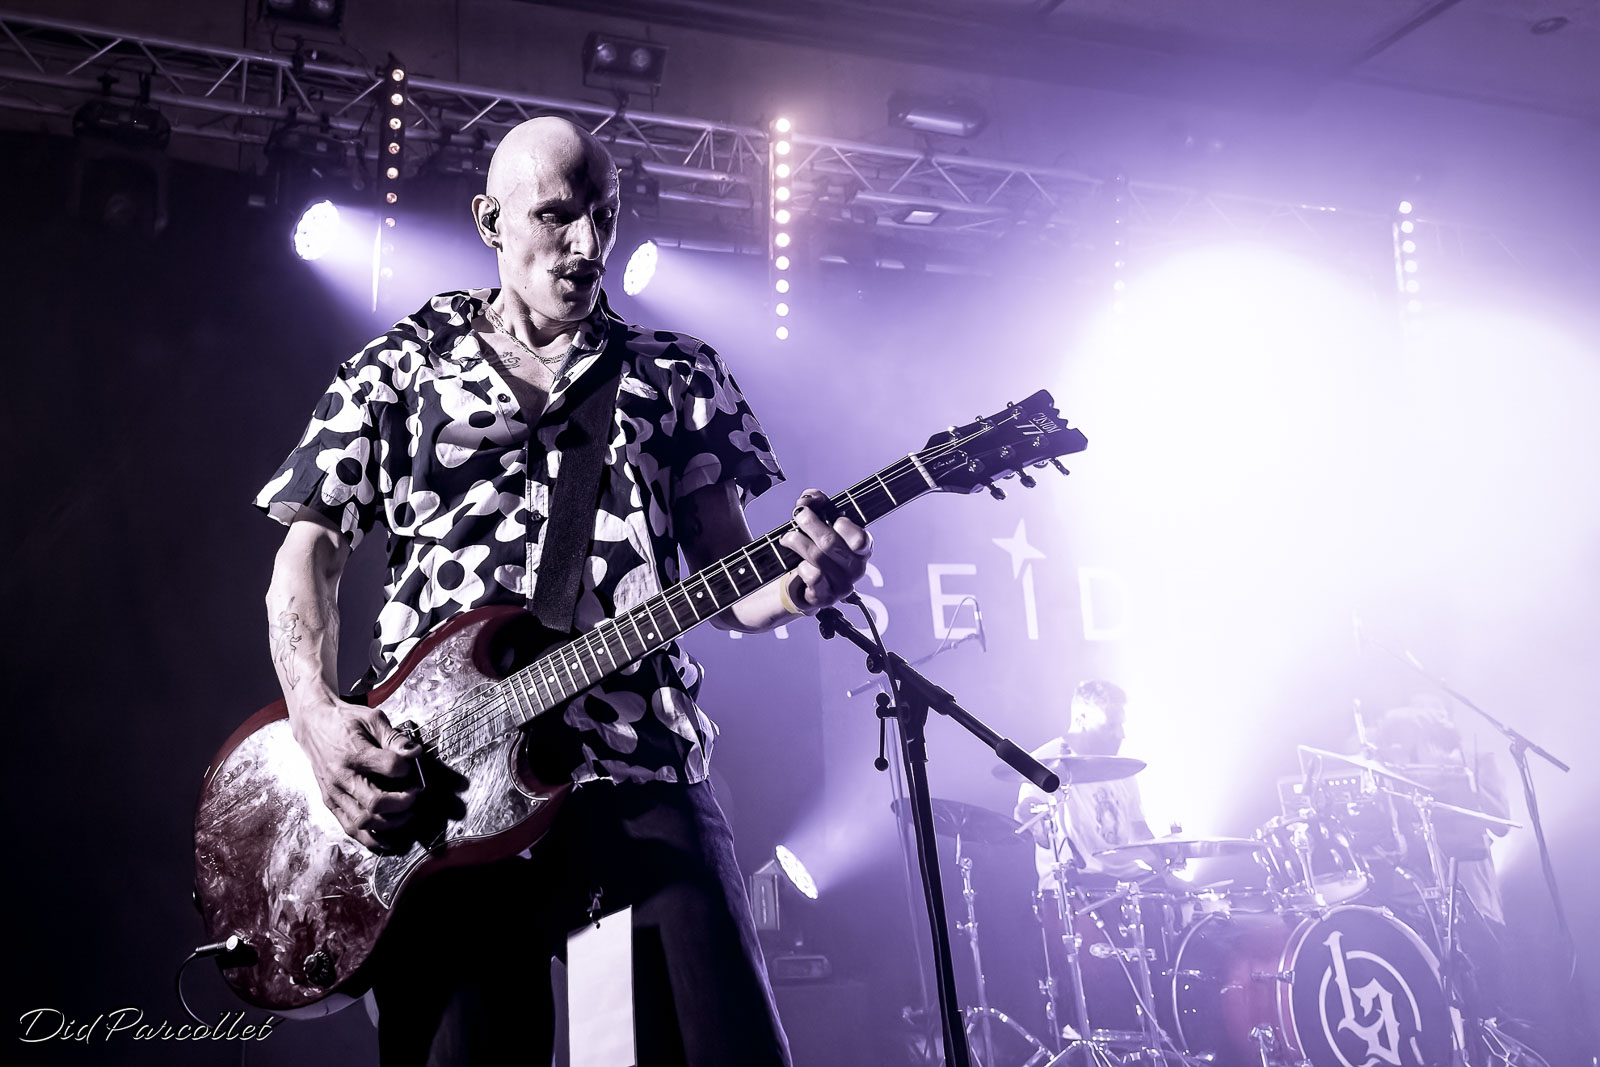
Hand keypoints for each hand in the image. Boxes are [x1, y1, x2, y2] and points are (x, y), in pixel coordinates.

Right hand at [292, 698, 421, 850]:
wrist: (313, 726)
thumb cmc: (345, 722)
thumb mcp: (372, 719)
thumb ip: (394, 737)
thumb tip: (415, 752)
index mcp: (354, 752)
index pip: (390, 767)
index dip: (407, 769)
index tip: (411, 766)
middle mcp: (341, 776)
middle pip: (375, 802)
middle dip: (403, 803)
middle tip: (415, 795)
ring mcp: (334, 793)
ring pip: (363, 821)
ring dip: (391, 824)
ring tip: (407, 815)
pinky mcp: (330, 803)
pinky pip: (350, 828)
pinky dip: (371, 839)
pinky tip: (389, 839)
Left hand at [778, 488, 872, 612]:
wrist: (804, 583)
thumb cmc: (817, 546)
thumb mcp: (820, 520)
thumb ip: (817, 502)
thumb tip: (810, 498)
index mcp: (863, 548)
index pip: (860, 539)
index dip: (842, 525)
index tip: (832, 518)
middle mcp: (856, 568)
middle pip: (830, 543)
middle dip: (810, 524)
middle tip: (799, 515)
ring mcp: (842, 586)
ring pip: (816, 558)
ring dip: (798, 542)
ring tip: (788, 537)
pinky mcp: (825, 599)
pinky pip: (811, 577)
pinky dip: (801, 566)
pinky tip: (798, 563)